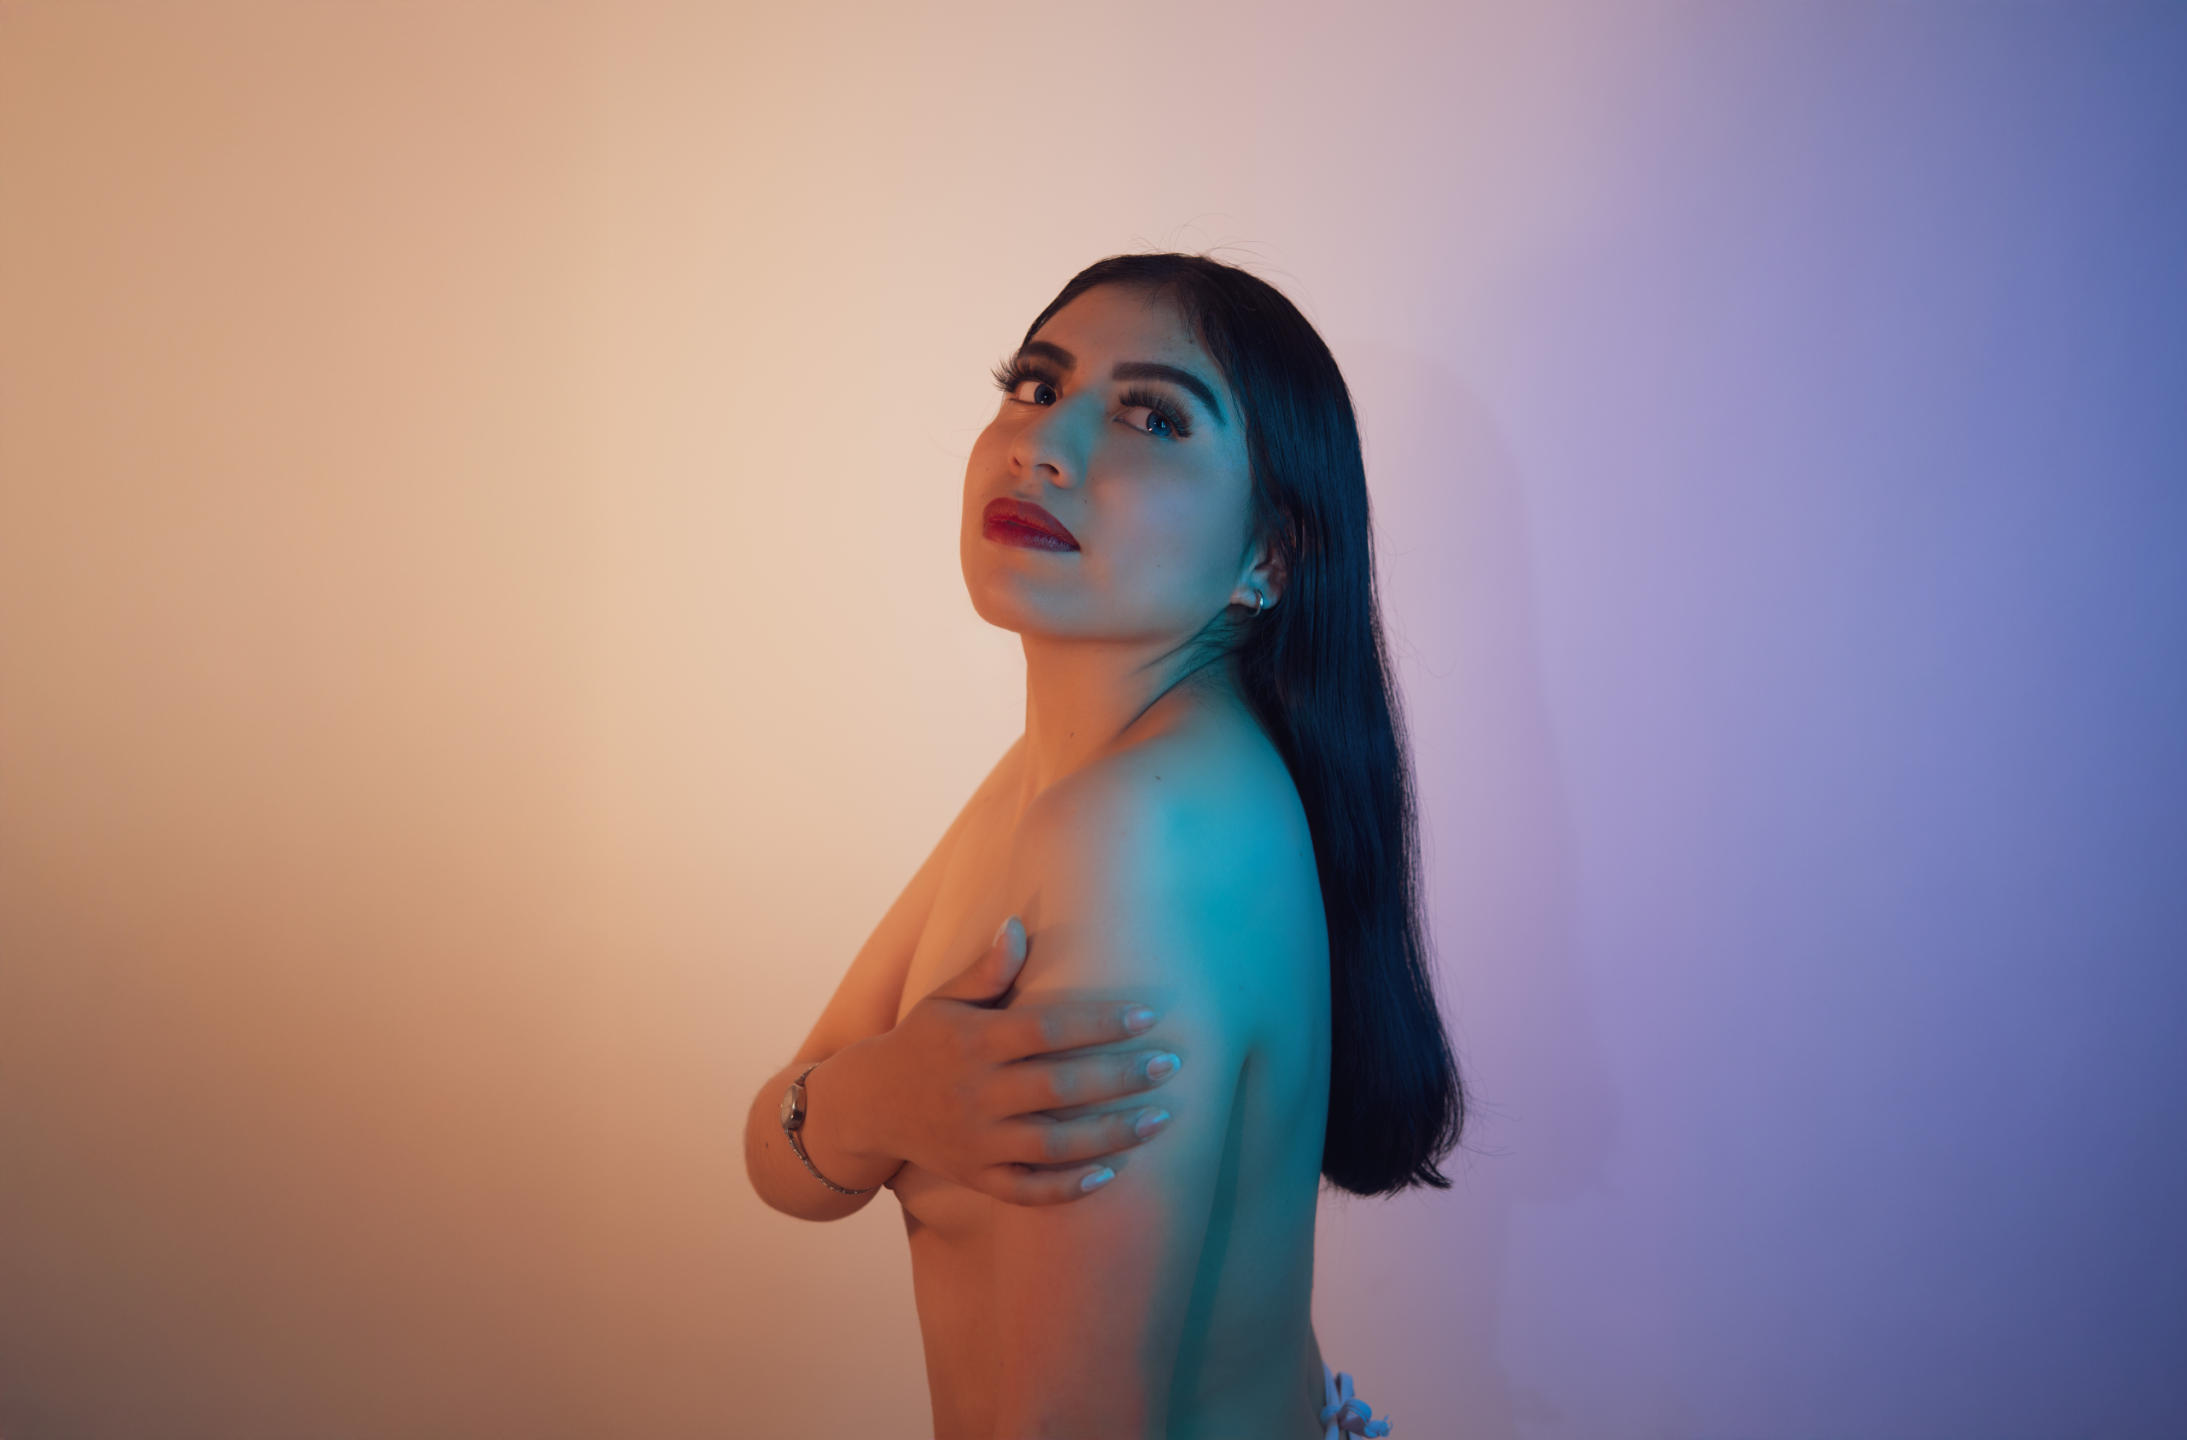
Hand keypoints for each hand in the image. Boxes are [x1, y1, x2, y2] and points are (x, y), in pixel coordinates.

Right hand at [844, 916, 1183, 1204]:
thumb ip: (986, 970)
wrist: (868, 1105)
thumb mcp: (945, 1000)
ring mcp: (977, 1141)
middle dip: (1120, 1077)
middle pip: (1060, 1088)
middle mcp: (977, 1094)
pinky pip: (1028, 1190)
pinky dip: (1069, 1187)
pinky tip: (1111, 1172)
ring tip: (1160, 1119)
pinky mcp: (977, 1177)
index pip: (1046, 1030)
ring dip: (1112, 1134)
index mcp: (975, 1042)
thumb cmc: (921, 1042)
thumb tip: (1016, 924)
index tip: (1145, 1016)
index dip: (1098, 1023)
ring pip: (1055, 1145)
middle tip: (1169, 1065)